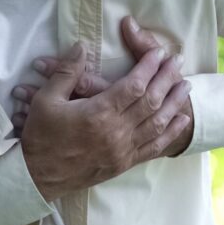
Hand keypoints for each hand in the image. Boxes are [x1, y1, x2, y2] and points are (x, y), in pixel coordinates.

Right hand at [12, 17, 193, 156]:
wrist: (37, 177)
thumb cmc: (40, 137)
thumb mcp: (45, 100)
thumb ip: (66, 72)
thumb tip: (81, 47)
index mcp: (98, 113)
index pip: (134, 85)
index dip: (149, 67)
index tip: (158, 53)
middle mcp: (116, 131)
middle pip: (151, 100)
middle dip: (167, 78)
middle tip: (178, 61)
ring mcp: (122, 149)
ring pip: (157, 122)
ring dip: (174, 102)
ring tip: (186, 85)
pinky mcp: (123, 163)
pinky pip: (153, 147)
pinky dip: (170, 133)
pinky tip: (180, 120)